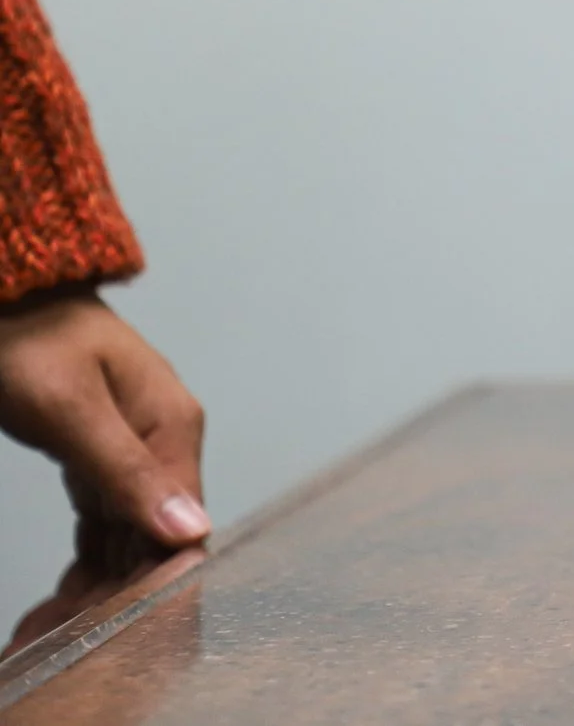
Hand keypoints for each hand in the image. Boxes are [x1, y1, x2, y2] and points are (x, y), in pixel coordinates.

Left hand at [0, 289, 208, 652]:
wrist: (4, 296)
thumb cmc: (29, 340)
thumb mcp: (70, 408)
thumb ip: (126, 471)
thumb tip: (193, 531)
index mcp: (172, 427)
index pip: (184, 525)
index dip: (153, 582)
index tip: (108, 629)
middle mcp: (164, 443)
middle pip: (154, 540)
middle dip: (111, 595)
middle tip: (52, 638)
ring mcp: (134, 451)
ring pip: (127, 539)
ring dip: (94, 589)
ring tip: (45, 632)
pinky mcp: (102, 458)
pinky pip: (104, 527)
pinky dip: (85, 566)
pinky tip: (59, 601)